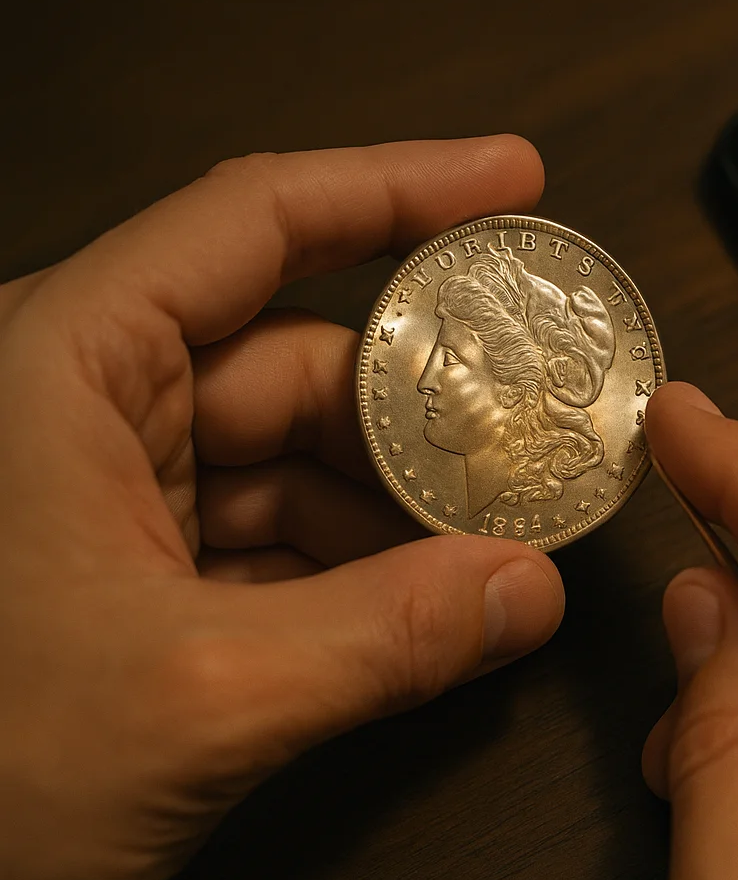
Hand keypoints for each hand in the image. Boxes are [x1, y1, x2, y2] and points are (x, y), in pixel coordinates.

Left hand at [0, 139, 565, 879]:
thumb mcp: (188, 699)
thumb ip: (382, 638)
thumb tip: (524, 592)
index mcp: (60, 367)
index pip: (255, 223)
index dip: (396, 187)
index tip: (510, 180)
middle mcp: (81, 409)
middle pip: (301, 360)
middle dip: (430, 412)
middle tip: (536, 447)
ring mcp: (104, 494)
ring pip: (296, 460)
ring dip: (401, 512)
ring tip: (493, 556)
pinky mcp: (125, 574)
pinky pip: (273, 538)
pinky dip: (355, 571)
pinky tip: (424, 609)